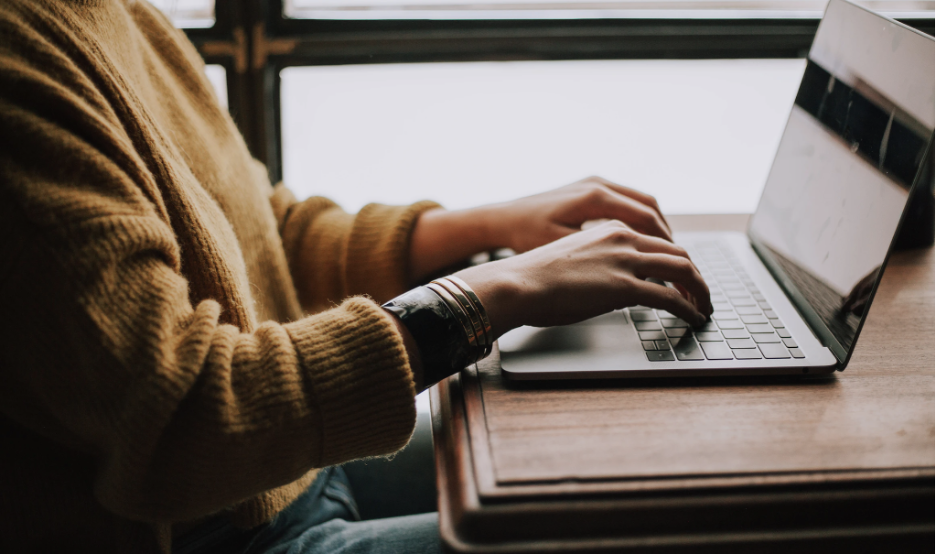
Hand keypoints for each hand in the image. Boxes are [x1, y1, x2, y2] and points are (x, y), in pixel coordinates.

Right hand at [453, 220, 712, 338]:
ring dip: (700, 290)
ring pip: (683, 270)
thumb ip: (598, 264)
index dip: (676, 260)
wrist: (517, 283)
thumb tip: (610, 286)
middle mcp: (622, 238)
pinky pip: (671, 297)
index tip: (683, 277)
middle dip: (695, 275)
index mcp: (610, 229)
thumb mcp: (572, 259)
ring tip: (704, 307)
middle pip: (677, 252)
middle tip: (701, 294)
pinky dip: (689, 307)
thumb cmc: (533, 277)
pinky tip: (694, 318)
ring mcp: (625, 260)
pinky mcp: (624, 286)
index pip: (657, 241)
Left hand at [486, 176, 671, 253]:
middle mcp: (598, 184)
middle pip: (649, 208)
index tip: (676, 265)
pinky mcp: (589, 187)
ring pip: (641, 202)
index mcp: (595, 197)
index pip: (646, 219)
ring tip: (665, 253)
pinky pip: (627, 200)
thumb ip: (601, 256)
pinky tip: (642, 241)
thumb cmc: (527, 236)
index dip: (666, 244)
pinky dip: (640, 219)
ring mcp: (594, 182)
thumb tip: (637, 271)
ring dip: (656, 226)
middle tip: (678, 261)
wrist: (502, 218)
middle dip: (667, 236)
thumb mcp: (564, 250)